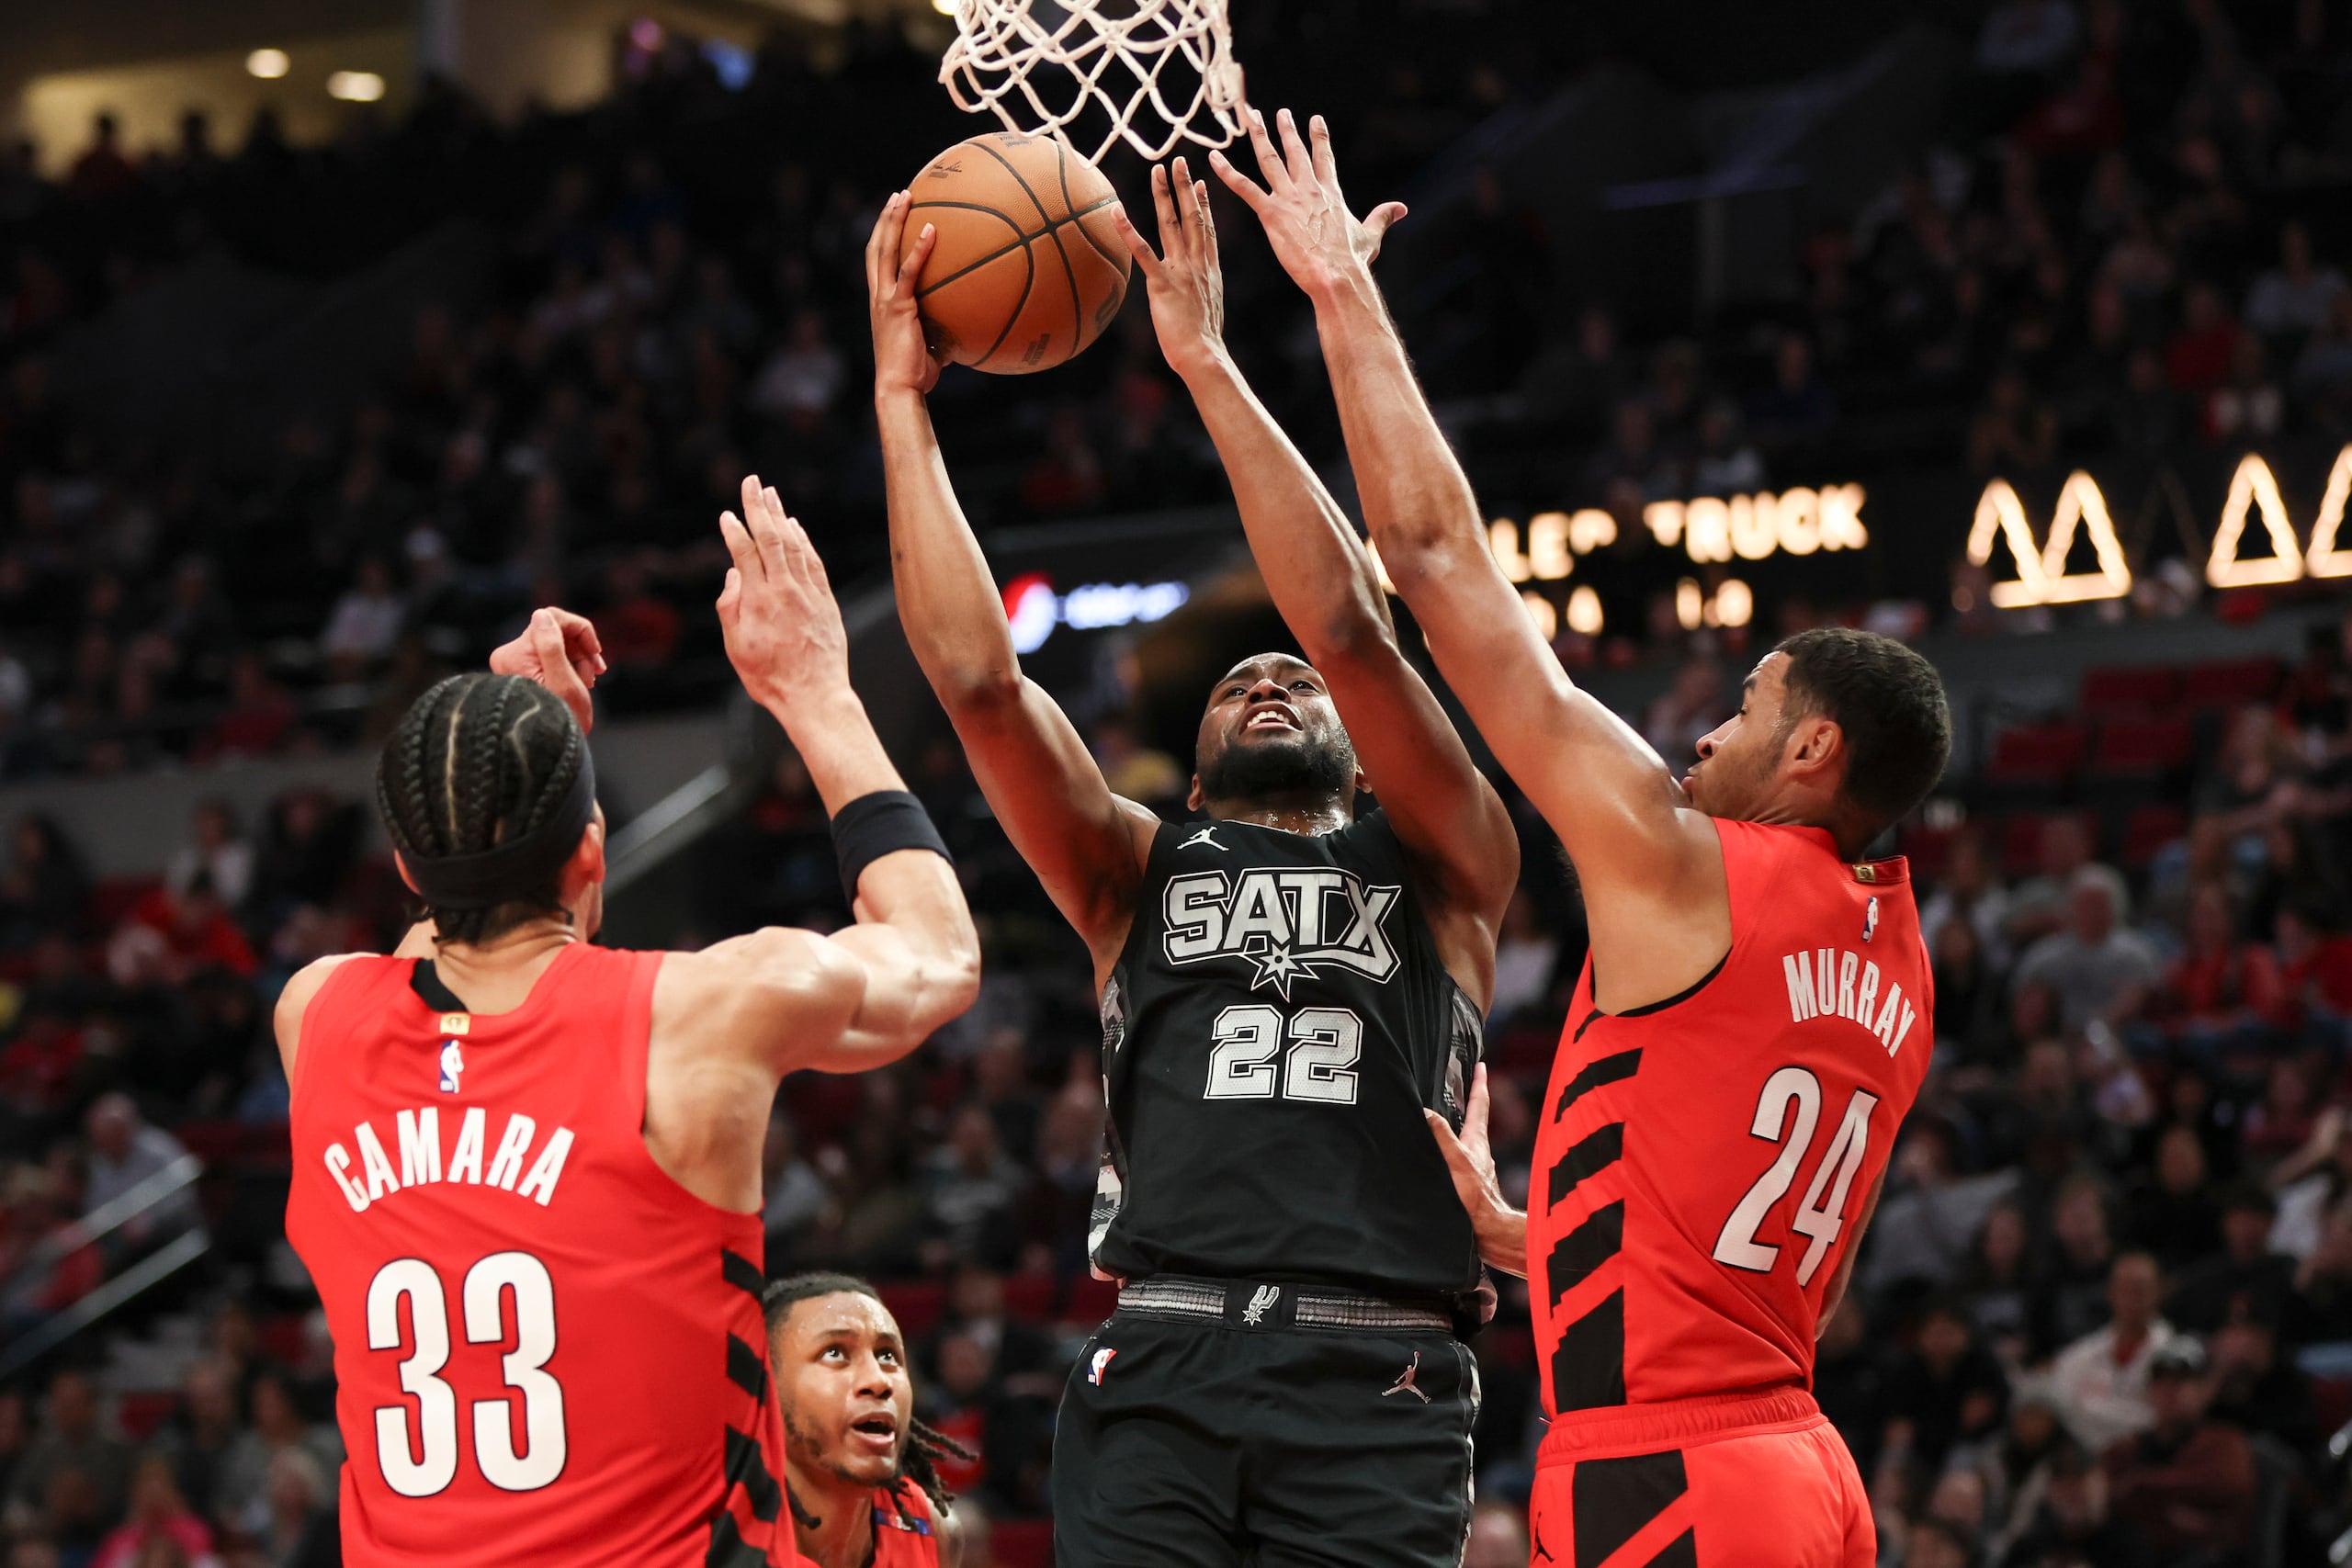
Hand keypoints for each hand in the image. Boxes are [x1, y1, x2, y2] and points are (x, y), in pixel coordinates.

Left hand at [489, 607, 603, 733]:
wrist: (553, 749)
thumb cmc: (562, 719)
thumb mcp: (562, 681)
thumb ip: (552, 645)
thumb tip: (542, 615)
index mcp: (515, 654)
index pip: (551, 619)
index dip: (580, 630)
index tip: (597, 652)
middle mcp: (510, 655)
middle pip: (555, 630)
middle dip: (581, 649)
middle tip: (595, 673)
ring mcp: (516, 663)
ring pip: (557, 642)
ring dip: (579, 660)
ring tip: (588, 684)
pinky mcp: (524, 670)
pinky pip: (553, 654)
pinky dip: (571, 665)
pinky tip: (581, 683)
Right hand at [716, 474, 851, 715]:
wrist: (815, 695)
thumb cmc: (771, 677)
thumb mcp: (737, 648)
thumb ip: (731, 607)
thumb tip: (733, 574)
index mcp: (759, 600)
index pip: (745, 553)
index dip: (734, 530)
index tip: (726, 515)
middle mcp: (786, 590)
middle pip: (771, 538)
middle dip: (759, 507)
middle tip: (752, 482)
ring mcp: (809, 593)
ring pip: (794, 544)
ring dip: (781, 516)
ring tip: (771, 494)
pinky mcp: (826, 600)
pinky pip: (813, 561)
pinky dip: (803, 540)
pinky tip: (795, 527)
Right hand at [867, 190, 941, 397]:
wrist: (900, 389)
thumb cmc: (916, 375)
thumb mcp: (932, 346)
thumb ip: (943, 330)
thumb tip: (968, 327)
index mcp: (882, 303)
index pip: (878, 263)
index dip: (884, 238)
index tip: (894, 217)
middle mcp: (878, 296)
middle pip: (876, 247)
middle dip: (885, 219)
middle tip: (898, 195)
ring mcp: (885, 299)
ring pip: (884, 250)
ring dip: (893, 220)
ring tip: (904, 196)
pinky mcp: (898, 307)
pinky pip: (909, 272)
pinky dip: (919, 249)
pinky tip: (932, 229)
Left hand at [1111, 159, 1226, 376]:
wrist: (1204, 354)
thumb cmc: (1204, 344)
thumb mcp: (1207, 313)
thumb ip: (1200, 297)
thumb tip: (1193, 299)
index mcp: (1209, 270)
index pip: (1206, 230)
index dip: (1203, 205)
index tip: (1201, 183)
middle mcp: (1197, 264)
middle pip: (1192, 217)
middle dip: (1185, 186)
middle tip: (1179, 162)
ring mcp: (1180, 271)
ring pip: (1171, 224)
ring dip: (1164, 195)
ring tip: (1158, 169)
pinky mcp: (1162, 283)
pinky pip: (1142, 251)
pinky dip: (1127, 230)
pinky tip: (1116, 211)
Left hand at [1210, 108, 1404, 297]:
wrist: (1336, 274)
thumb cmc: (1352, 261)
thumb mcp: (1370, 236)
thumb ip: (1382, 217)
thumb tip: (1402, 208)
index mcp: (1331, 193)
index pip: (1324, 158)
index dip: (1319, 137)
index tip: (1315, 119)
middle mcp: (1309, 189)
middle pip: (1295, 151)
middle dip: (1287, 130)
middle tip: (1280, 113)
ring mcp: (1289, 198)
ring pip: (1269, 159)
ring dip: (1259, 137)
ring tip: (1251, 117)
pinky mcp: (1271, 212)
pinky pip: (1244, 188)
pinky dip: (1227, 172)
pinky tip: (1214, 158)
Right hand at [1423, 1063, 1522, 1273]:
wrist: (1488, 1233)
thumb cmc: (1476, 1199)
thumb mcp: (1456, 1161)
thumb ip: (1442, 1136)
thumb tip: (1427, 1111)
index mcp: (1477, 1141)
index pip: (1479, 1104)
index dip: (1479, 1083)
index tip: (1480, 1064)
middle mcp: (1478, 1151)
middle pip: (1475, 1119)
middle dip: (1471, 1100)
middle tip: (1466, 1084)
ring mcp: (1475, 1168)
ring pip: (1467, 1139)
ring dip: (1460, 1125)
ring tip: (1451, 1115)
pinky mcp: (1469, 1183)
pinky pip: (1459, 1157)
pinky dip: (1452, 1148)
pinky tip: (1442, 1156)